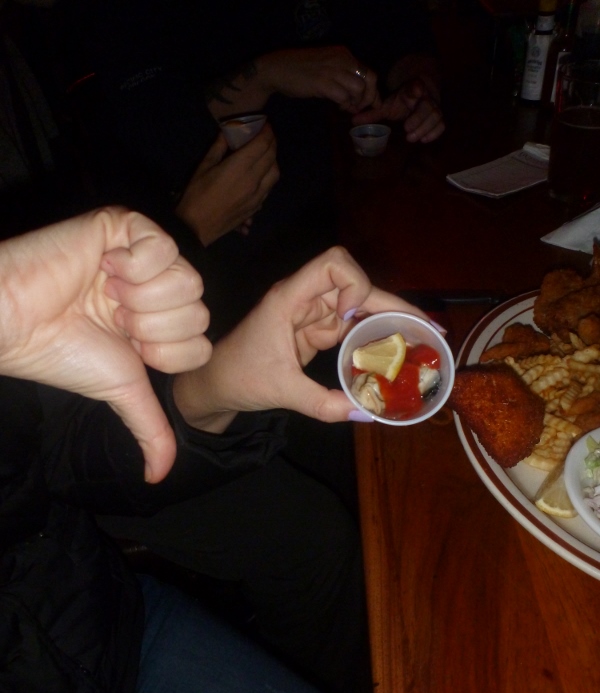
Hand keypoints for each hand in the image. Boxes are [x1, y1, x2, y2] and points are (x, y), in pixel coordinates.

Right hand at [0, 208, 209, 481]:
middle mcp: (158, 289)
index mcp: (161, 322)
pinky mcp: (126, 226)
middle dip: (151, 327)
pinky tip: (103, 267)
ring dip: (140, 298)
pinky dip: (133, 265)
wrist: (18, 322)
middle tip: (112, 318)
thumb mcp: (121, 392)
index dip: (166, 352)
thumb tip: (158, 477)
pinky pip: (163, 246)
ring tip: (104, 294)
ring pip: (187, 281)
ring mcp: (145, 256)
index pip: (202, 340)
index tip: (126, 345)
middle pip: (200, 311)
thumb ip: (150, 429)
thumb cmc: (63, 354)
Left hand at [173, 246, 429, 429]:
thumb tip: (366, 414)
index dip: (354, 282)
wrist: (215, 385)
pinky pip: (352, 326)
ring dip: (388, 320)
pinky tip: (396, 350)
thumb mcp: (282, 392)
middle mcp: (304, 299)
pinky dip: (374, 336)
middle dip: (391, 304)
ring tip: (423, 341)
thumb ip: (323, 404)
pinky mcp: (316, 331)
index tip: (353, 318)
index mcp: (290, 299)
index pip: (332, 263)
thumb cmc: (238, 377)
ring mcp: (312, 314)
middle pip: (356, 284)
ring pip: (359, 305)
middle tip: (428, 329)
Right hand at [176, 127, 279, 244]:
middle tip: (267, 135)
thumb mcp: (204, 167)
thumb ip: (218, 148)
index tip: (265, 124)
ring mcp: (258, 195)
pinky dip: (269, 176)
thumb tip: (227, 133)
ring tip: (265, 154)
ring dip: (273, 160)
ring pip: (275, 173)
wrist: (196, 227)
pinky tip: (261, 173)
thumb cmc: (196, 195)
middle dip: (272, 142)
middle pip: (272, 156)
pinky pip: (269, 187)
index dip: (267, 132)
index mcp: (240, 167)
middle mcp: (254, 180)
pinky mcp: (256, 207)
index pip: (262, 144)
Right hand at [258, 46, 379, 113]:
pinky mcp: (322, 83)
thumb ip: (340, 75)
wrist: (277, 69)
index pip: (368, 71)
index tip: (371, 103)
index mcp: (343, 54)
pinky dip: (345, 105)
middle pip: (369, 79)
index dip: (373, 90)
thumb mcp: (325, 66)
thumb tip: (354, 92)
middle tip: (359, 108)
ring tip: (347, 108)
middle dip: (368, 98)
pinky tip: (339, 107)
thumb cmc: (299, 70)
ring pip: (359, 89)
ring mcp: (332, 70)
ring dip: (356, 103)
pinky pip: (343, 96)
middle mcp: (341, 59)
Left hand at [352, 77, 443, 142]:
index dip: (416, 89)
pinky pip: (441, 125)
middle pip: (428, 107)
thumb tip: (353, 121)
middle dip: (418, 119)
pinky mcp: (438, 118)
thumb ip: (373, 113)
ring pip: (436, 116)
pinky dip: (434, 133)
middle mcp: (425, 98)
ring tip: (412, 138)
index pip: (416, 87)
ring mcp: (434, 108)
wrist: (422, 94)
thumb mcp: (388, 105)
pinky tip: (423, 140)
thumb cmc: (402, 101)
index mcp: (412, 90)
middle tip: (406, 130)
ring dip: (425, 128)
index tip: (414, 92)